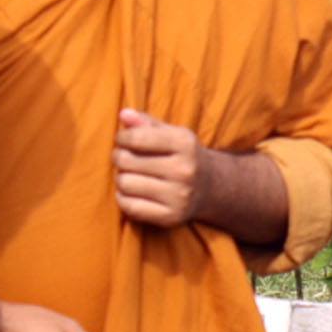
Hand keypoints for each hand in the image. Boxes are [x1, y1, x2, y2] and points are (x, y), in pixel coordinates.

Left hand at [111, 108, 209, 229]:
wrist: (211, 187)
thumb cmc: (181, 155)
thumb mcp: (170, 133)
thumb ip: (145, 122)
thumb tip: (123, 114)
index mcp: (185, 143)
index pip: (135, 138)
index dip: (122, 138)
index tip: (123, 140)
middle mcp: (185, 170)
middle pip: (126, 161)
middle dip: (120, 157)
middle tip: (125, 158)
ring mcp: (179, 196)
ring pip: (125, 184)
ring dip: (121, 178)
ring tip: (131, 174)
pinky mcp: (171, 217)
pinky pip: (129, 206)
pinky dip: (123, 198)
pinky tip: (134, 191)